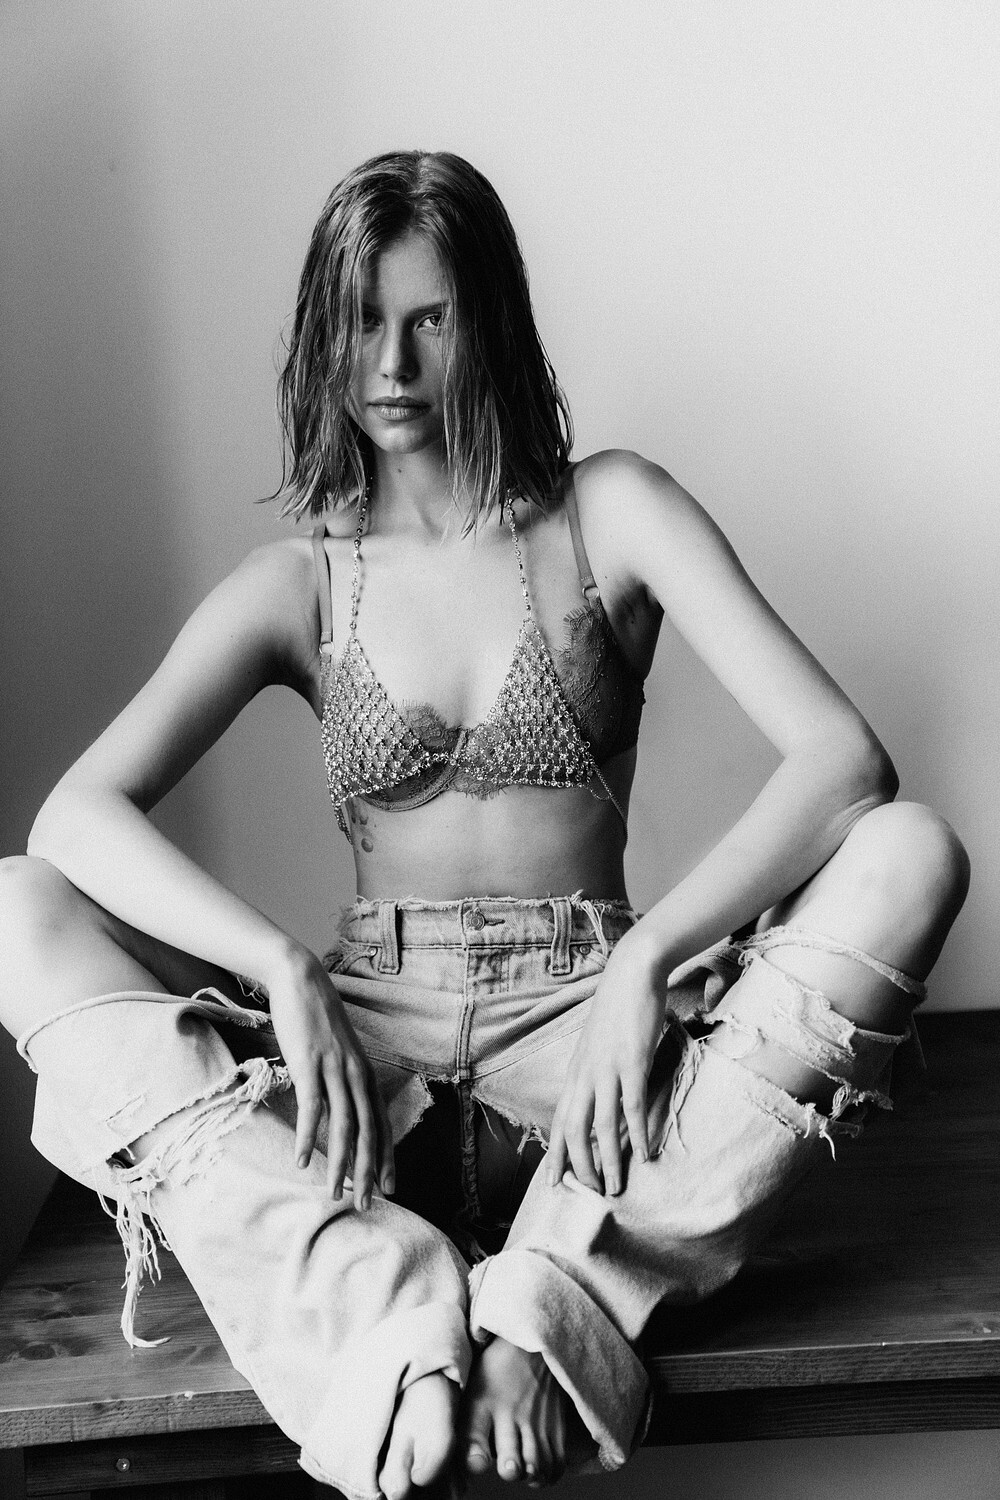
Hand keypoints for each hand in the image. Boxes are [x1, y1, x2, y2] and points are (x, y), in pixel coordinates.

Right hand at [262, 944, 393, 1209]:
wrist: (301, 981)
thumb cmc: (317, 1019)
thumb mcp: (338, 1053)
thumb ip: (343, 1079)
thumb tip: (340, 1107)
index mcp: (365, 1074)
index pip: (381, 1123)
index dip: (386, 1157)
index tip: (390, 1187)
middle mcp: (356, 1074)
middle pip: (368, 1131)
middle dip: (368, 1171)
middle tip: (367, 1204)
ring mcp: (334, 1069)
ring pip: (344, 1125)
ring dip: (339, 1163)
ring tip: (334, 1193)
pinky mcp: (309, 1064)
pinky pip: (312, 1107)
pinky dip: (308, 1136)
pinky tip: (301, 1160)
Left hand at [546, 932, 668, 1194]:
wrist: (631, 974)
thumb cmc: (617, 1009)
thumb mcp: (596, 1045)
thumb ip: (594, 1072)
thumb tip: (599, 1098)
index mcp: (576, 1073)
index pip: (560, 1122)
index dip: (556, 1155)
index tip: (554, 1185)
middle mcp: (585, 1075)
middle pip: (575, 1131)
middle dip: (581, 1167)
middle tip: (592, 1194)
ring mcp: (607, 1069)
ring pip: (603, 1126)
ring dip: (609, 1160)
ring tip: (616, 1187)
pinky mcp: (631, 1062)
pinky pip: (633, 1105)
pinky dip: (638, 1133)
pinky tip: (645, 1154)